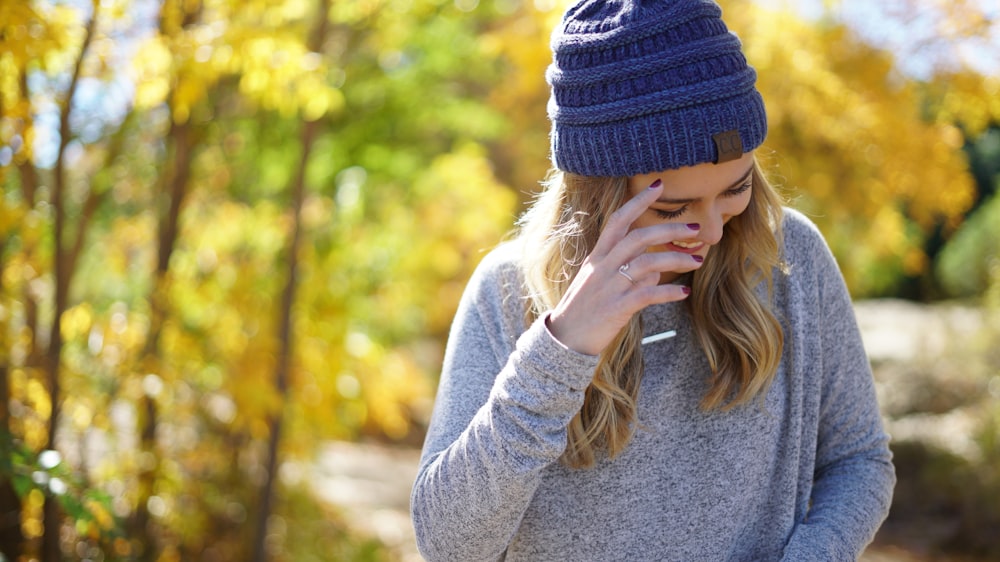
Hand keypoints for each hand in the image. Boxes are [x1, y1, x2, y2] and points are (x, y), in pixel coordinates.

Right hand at [546, 180, 702, 355]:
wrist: (565, 339)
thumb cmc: (583, 310)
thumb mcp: (599, 283)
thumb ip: (626, 271)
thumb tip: (655, 269)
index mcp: (597, 257)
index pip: (618, 220)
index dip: (638, 201)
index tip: (658, 185)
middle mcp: (603, 267)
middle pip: (638, 237)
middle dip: (669, 229)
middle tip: (695, 229)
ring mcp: (609, 287)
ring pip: (647, 263)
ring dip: (677, 259)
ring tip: (698, 260)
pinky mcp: (617, 308)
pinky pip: (648, 295)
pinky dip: (669, 292)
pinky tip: (684, 292)